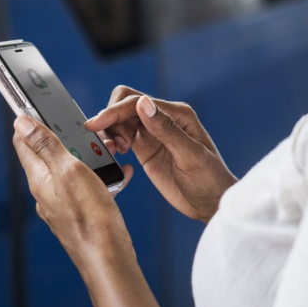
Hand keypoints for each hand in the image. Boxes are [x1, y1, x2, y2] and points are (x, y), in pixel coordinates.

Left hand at [13, 116, 135, 274]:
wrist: (109, 260)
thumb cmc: (90, 218)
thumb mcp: (69, 171)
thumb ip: (47, 146)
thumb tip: (22, 122)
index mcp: (39, 178)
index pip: (24, 142)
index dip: (30, 121)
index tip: (40, 105)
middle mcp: (46, 192)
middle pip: (50, 154)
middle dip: (68, 138)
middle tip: (87, 131)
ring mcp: (62, 204)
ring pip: (72, 170)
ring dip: (88, 156)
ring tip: (108, 153)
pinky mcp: (80, 213)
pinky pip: (88, 186)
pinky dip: (100, 177)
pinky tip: (117, 176)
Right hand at [86, 86, 236, 222]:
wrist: (212, 204)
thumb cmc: (209, 180)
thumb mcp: (190, 156)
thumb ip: (166, 129)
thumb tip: (143, 103)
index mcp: (177, 114)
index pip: (137, 102)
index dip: (114, 111)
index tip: (96, 124)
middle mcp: (163, 119)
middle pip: (125, 105)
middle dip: (110, 119)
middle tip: (112, 145)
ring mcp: (153, 133)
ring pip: (120, 120)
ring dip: (110, 132)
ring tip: (115, 151)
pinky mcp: (145, 148)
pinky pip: (122, 136)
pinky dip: (113, 142)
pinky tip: (116, 155)